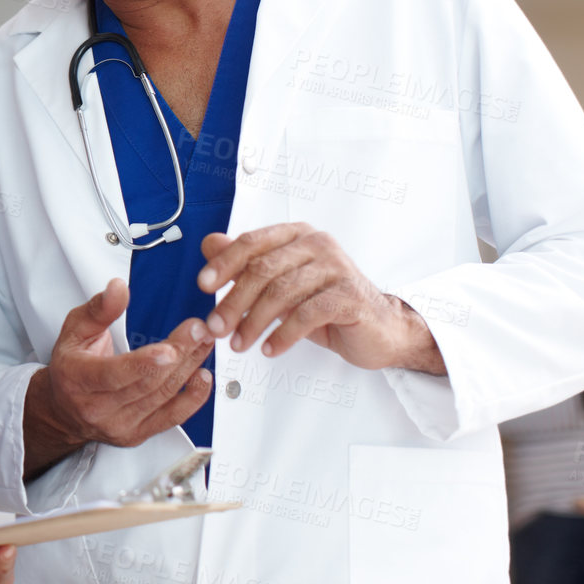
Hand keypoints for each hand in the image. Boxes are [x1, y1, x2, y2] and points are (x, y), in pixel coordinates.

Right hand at [25, 278, 213, 476]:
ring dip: (189, 367)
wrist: (64, 411)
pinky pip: (172, 418)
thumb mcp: (74, 330)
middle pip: (146, 383)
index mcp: (78, 380)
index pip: (112, 375)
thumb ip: (98, 309)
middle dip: (178, 354)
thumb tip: (118, 288)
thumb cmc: (70, 368)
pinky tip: (204, 377)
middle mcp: (98, 408)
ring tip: (204, 341)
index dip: (143, 364)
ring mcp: (120, 425)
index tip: (170, 350)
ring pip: (163, 396)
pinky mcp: (138, 434)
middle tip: (198, 329)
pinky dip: (193, 397)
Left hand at [199, 224, 442, 373]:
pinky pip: (306, 314)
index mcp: (297, 235)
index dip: (224, 263)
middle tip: (216, 327)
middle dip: (233, 301)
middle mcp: (317, 244)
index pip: (252, 242)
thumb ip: (246, 264)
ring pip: (281, 292)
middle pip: (263, 270)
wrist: (380, 329)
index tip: (203, 286)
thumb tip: (209, 244)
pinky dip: (283, 334)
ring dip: (253, 322)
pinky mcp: (350, 296)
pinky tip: (270, 348)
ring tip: (239, 344)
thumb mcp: (281, 284)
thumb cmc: (327, 304)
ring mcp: (337, 268)